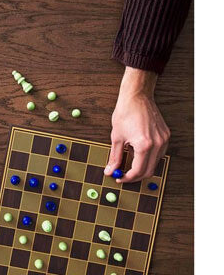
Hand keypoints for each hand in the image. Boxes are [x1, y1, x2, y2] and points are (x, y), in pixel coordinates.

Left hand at [104, 67, 169, 182]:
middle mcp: (157, 144)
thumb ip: (114, 157)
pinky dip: (149, 159)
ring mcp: (163, 140)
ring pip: (155, 164)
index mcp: (144, 145)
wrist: (137, 96)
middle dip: (135, 176)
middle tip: (124, 175)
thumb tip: (110, 170)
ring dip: (143, 168)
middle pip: (149, 171)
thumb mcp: (116, 137)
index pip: (138, 171)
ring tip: (129, 164)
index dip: (127, 178)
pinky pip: (159, 154)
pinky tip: (138, 154)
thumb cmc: (125, 113)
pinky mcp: (166, 136)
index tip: (119, 178)